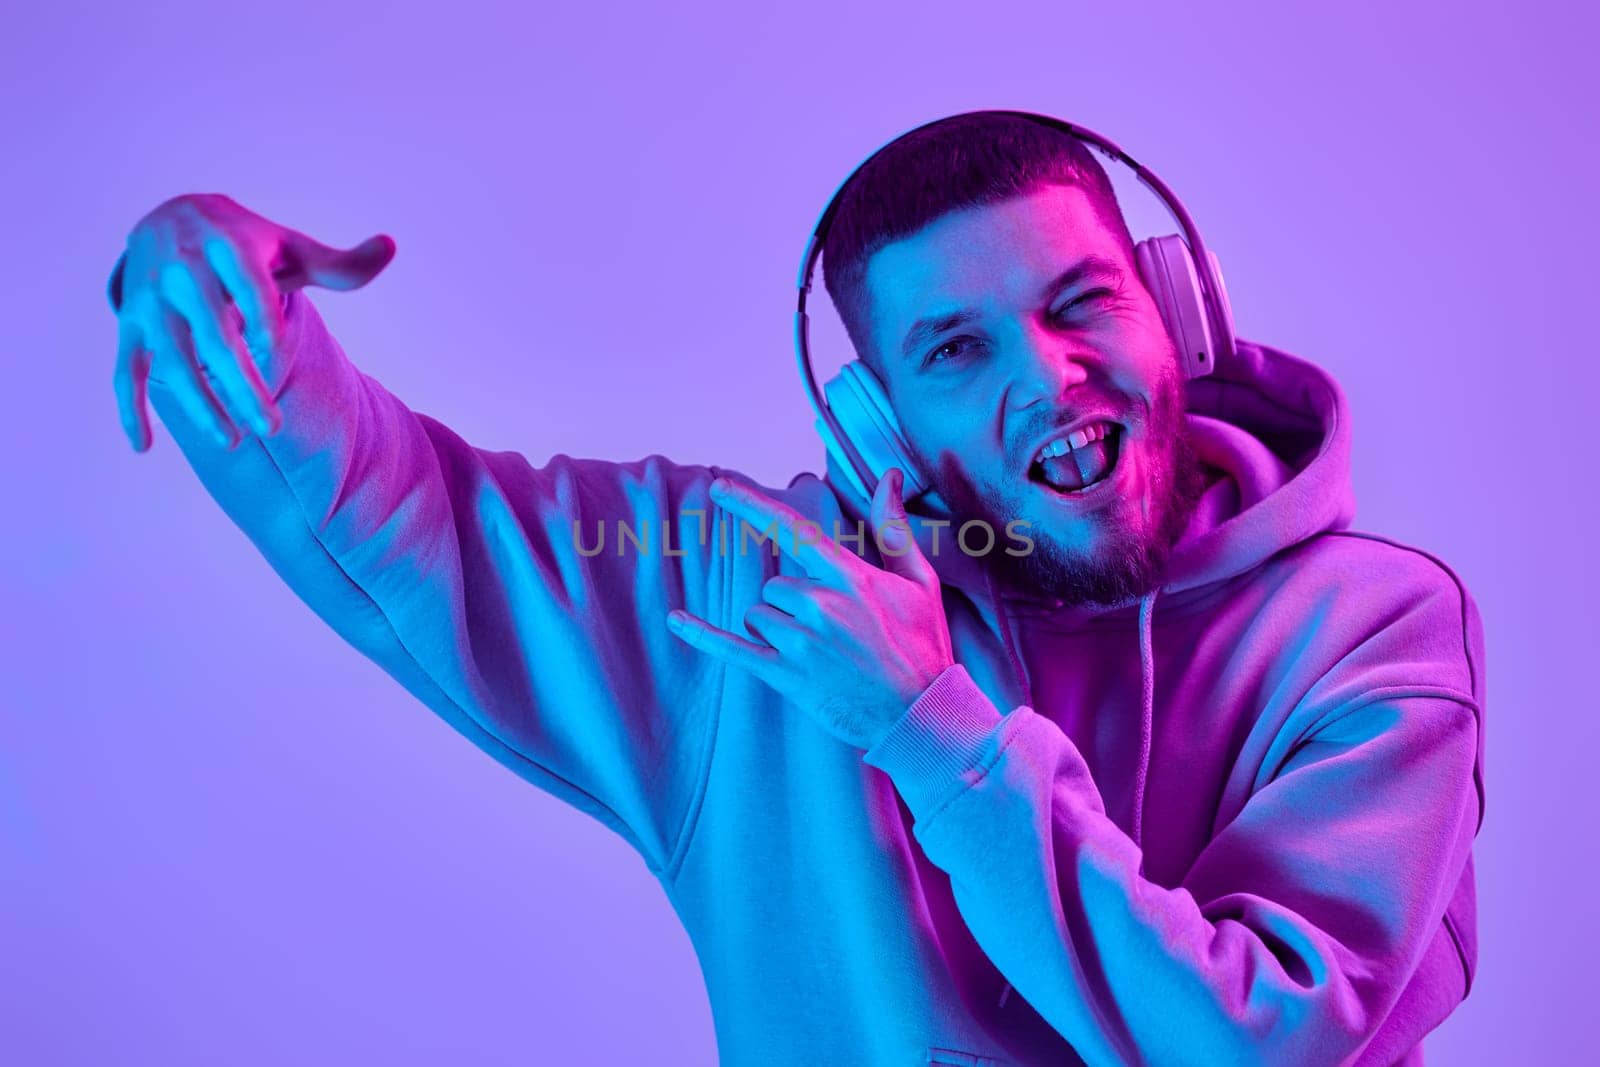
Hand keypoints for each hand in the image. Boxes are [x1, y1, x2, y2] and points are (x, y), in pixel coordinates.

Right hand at [109, 193, 395, 451]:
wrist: (170, 214)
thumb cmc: (247, 241)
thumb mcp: (291, 244)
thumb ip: (340, 263)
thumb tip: (391, 247)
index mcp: (229, 246)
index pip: (251, 287)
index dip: (267, 322)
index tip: (282, 355)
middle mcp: (184, 270)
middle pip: (214, 334)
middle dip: (241, 384)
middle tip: (271, 429)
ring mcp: (152, 300)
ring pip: (170, 357)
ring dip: (198, 402)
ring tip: (232, 444)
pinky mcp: (131, 323)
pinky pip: (125, 369)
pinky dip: (128, 407)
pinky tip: (144, 446)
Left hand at [666, 467, 955, 750]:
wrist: (921, 715)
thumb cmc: (923, 644)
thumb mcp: (918, 581)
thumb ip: (893, 526)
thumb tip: (888, 475)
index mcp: (849, 577)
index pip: (791, 529)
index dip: (750, 505)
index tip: (718, 487)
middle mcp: (820, 605)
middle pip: (774, 586)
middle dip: (793, 604)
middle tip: (835, 632)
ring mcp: (800, 642)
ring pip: (758, 616)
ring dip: (777, 629)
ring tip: (821, 654)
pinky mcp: (785, 675)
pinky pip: (732, 648)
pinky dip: (702, 634)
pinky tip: (675, 619)